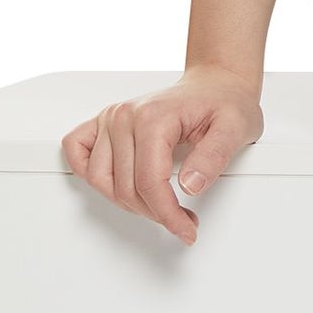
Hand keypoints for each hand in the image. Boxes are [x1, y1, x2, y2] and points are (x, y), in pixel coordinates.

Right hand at [61, 66, 264, 247]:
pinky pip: (77, 151)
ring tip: (158, 205)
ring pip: (100, 180)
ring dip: (126, 202)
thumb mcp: (236, 128)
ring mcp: (111, 118)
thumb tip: (190, 186)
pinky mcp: (104, 122)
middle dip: (154, 212)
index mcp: (154, 117)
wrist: (217, 83)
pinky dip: (88, 173)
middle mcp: (125, 116)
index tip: (185, 229)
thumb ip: (214, 157)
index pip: (149, 182)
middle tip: (181, 219)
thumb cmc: (225, 101)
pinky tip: (115, 184)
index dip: (167, 214)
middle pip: (125, 187)